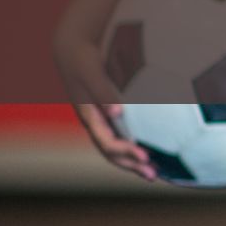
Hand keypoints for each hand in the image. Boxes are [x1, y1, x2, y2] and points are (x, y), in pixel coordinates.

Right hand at [54, 34, 155, 180]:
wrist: (71, 49)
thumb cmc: (83, 59)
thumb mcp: (92, 72)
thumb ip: (104, 92)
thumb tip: (118, 113)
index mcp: (89, 116)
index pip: (107, 142)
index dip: (126, 152)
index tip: (145, 156)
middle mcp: (94, 123)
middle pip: (111, 153)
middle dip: (131, 165)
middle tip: (153, 175)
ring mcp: (100, 120)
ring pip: (115, 148)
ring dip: (132, 161)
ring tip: (154, 173)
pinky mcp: (107, 114)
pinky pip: (119, 136)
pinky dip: (133, 147)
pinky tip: (149, 151)